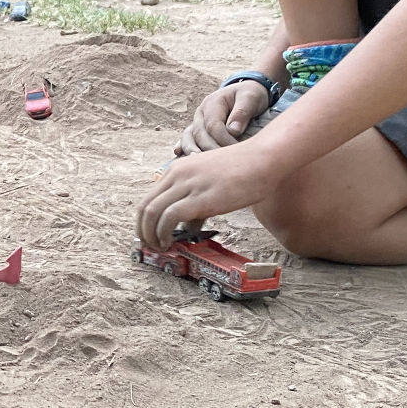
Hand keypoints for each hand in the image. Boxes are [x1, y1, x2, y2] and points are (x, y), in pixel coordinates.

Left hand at [137, 142, 280, 250]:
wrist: (264, 159)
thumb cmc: (244, 171)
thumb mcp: (210, 183)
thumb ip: (196, 203)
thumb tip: (188, 226)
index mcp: (178, 170)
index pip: (148, 198)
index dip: (144, 222)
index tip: (148, 236)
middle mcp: (178, 175)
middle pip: (145, 207)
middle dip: (142, 231)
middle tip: (149, 247)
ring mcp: (188, 185)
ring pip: (152, 212)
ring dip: (150, 235)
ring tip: (160, 248)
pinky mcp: (201, 197)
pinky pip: (170, 217)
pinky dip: (163, 233)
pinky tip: (170, 242)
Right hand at [176, 79, 271, 154]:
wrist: (246, 95)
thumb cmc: (250, 96)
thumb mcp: (251, 97)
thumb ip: (242, 112)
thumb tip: (233, 131)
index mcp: (213, 103)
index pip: (213, 125)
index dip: (223, 140)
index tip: (237, 151)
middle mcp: (201, 113)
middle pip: (199, 135)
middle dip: (210, 150)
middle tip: (223, 165)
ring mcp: (197, 122)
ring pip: (188, 138)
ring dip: (191, 151)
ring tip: (196, 163)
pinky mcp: (197, 131)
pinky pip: (187, 141)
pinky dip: (183, 148)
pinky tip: (179, 155)